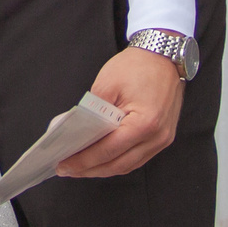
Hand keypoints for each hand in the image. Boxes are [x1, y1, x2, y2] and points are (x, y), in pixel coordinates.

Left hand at [58, 46, 182, 177]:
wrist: (163, 55)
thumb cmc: (137, 66)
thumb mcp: (107, 84)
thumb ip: (90, 112)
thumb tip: (74, 132)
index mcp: (145, 123)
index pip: (108, 150)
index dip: (84, 160)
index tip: (64, 164)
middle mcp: (157, 136)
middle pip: (119, 164)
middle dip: (90, 170)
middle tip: (67, 170)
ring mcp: (162, 139)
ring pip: (129, 165)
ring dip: (103, 169)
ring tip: (81, 168)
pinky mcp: (163, 137)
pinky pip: (138, 158)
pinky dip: (118, 161)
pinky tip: (101, 160)